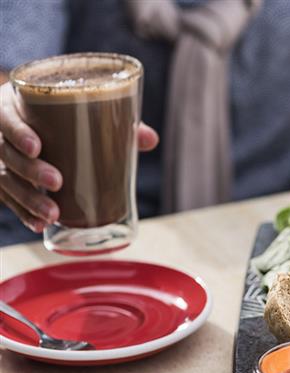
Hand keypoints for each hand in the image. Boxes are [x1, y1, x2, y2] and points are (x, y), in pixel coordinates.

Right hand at [0, 81, 158, 231]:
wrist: (34, 121)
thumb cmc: (60, 113)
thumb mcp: (79, 111)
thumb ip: (114, 123)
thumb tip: (151, 140)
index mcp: (13, 106)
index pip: (5, 117)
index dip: (17, 132)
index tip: (37, 147)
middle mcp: (0, 132)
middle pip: (4, 152)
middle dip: (29, 170)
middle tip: (57, 182)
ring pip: (4, 180)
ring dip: (27, 200)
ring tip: (53, 215)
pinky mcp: (4, 181)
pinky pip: (7, 199)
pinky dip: (24, 214)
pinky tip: (40, 225)